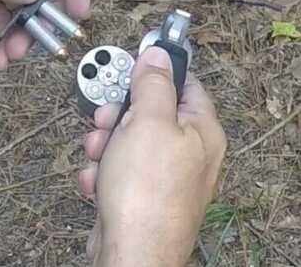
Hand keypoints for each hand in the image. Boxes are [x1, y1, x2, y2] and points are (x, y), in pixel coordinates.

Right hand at [78, 48, 225, 266]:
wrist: (132, 253)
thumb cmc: (147, 192)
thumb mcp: (148, 121)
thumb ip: (153, 84)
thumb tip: (158, 54)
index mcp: (202, 131)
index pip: (185, 83)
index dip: (155, 73)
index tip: (131, 69)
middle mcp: (190, 154)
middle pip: (150, 113)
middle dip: (119, 116)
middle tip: (107, 121)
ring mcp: (166, 178)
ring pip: (128, 142)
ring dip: (105, 145)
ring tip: (99, 157)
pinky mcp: (144, 197)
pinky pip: (119, 170)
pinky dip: (103, 173)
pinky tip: (98, 182)